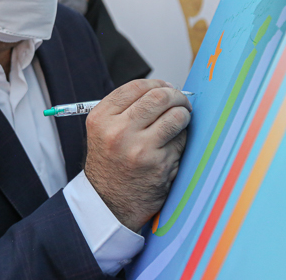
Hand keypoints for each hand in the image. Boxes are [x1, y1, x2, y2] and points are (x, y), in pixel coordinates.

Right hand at [84, 79, 191, 231]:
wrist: (109, 202)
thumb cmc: (111, 162)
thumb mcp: (103, 130)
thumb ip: (125, 108)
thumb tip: (165, 89)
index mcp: (101, 119)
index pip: (136, 87)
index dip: (157, 83)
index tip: (166, 88)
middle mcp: (118, 131)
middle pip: (159, 97)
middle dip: (176, 96)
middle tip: (181, 101)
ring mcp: (140, 148)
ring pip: (176, 116)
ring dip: (184, 114)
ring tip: (181, 120)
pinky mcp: (160, 164)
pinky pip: (182, 140)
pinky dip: (182, 139)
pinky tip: (173, 146)